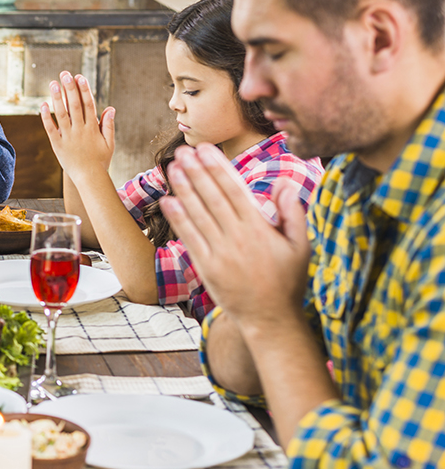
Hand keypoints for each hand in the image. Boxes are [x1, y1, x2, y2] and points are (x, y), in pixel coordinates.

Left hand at [40, 72, 114, 184]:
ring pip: (62, 114)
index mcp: (93, 128)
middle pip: (74, 105)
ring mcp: (68, 137)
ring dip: (57, 98)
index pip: (88, 105)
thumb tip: (110, 108)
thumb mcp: (109, 143)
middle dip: (69, 88)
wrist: (89, 178)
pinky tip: (43, 105)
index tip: (80, 77)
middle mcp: (80, 130)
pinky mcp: (57, 145)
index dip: (84, 90)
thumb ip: (108, 125)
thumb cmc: (101, 160)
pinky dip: (46, 117)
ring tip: (53, 83)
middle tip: (65, 74)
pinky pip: (50, 129)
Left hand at [160, 143, 310, 322]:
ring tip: (172, 167)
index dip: (218, 167)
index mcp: (260, 229)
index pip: (234, 190)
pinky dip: (178, 219)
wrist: (270, 318)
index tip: (206, 149)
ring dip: (183, 189)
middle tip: (183, 151)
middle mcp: (237, 238)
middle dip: (196, 172)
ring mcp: (220, 253)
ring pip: (198, 214)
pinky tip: (168, 200)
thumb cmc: (288, 280)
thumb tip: (284, 182)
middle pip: (212, 197)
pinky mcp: (206, 267)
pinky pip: (190, 238)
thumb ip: (293, 212)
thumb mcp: (301, 245)